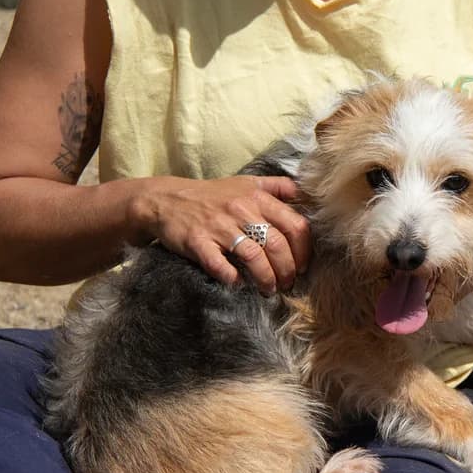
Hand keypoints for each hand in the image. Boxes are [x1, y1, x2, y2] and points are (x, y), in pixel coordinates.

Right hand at [134, 175, 309, 292]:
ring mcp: (219, 226)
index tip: (303, 266)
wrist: (165, 199)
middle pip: (278, 245)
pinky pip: (220, 265)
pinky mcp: (198, 241)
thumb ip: (278, 187)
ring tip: (269, 289)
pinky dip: (232, 278)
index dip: (304, 250)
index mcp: (258, 197)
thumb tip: (306, 196)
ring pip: (254, 257)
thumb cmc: (212, 195)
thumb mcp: (247, 183)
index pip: (295, 225)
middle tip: (288, 283)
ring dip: (266, 279)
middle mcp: (242, 210)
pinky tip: (237, 283)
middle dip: (288, 270)